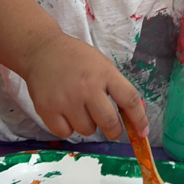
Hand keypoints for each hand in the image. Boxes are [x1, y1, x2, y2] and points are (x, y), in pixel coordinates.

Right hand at [22, 33, 148, 140]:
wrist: (40, 50)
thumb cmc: (75, 58)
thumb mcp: (101, 64)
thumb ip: (115, 87)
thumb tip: (131, 115)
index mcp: (104, 73)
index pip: (129, 100)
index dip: (139, 119)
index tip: (143, 132)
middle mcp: (87, 87)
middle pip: (109, 123)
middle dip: (114, 130)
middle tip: (112, 128)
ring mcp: (66, 100)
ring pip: (87, 130)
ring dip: (88, 125)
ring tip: (80, 109)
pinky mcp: (47, 109)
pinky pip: (66, 133)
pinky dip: (68, 128)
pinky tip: (65, 112)